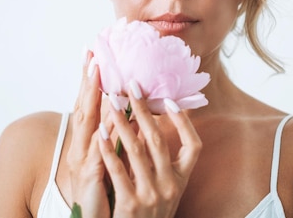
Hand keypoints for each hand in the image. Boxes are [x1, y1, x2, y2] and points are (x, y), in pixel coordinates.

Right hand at [66, 50, 110, 217]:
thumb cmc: (104, 188)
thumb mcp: (113, 157)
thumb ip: (122, 135)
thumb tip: (137, 112)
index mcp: (89, 139)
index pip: (90, 103)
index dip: (91, 80)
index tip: (94, 55)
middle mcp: (83, 145)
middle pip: (84, 106)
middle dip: (88, 81)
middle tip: (93, 56)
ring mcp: (83, 158)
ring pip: (87, 124)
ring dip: (91, 98)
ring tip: (97, 75)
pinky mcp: (89, 175)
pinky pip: (97, 152)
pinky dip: (101, 136)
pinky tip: (105, 121)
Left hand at [98, 82, 201, 217]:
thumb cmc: (148, 212)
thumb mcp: (164, 189)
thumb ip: (162, 162)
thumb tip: (156, 125)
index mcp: (181, 180)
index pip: (193, 146)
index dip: (184, 123)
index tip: (170, 100)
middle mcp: (170, 186)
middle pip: (158, 140)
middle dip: (143, 110)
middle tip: (131, 87)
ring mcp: (151, 195)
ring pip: (136, 150)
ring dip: (122, 122)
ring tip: (110, 102)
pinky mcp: (130, 205)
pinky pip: (117, 170)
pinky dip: (108, 149)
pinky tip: (100, 132)